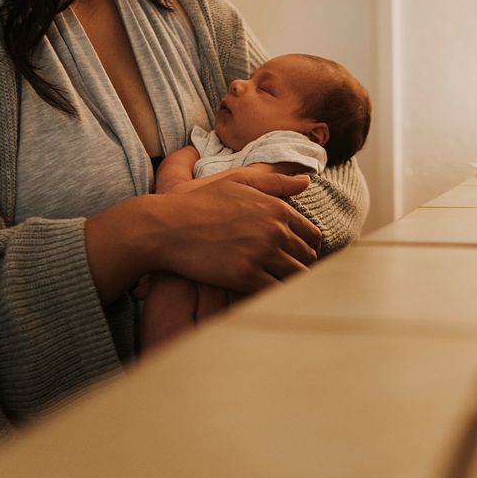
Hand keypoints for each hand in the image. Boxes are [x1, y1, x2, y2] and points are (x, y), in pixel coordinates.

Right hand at [152, 171, 320, 292]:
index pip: (312, 235)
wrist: (164, 226)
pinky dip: (276, 296)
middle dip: (301, 267)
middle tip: (287, 276)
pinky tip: (266, 296)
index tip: (295, 258)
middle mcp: (274, 230)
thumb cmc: (199, 202)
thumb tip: (305, 181)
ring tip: (281, 288)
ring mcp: (260, 253)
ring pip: (297, 277)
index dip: (307, 249)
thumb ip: (275, 182)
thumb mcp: (237, 181)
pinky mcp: (244, 276)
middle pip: (308, 258)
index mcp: (276, 208)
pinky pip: (276, 292)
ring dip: (292, 284)